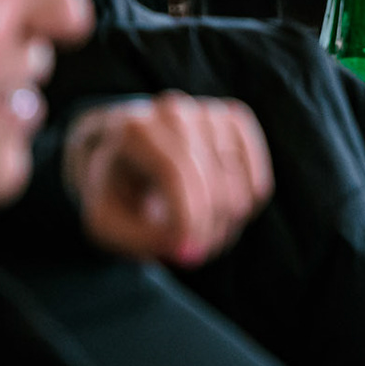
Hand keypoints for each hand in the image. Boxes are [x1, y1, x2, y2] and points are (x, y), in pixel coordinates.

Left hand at [65, 92, 272, 267]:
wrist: (120, 149)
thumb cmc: (114, 190)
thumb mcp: (106, 222)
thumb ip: (140, 239)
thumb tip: (189, 248)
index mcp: (133, 129)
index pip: (175, 171)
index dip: (189, 215)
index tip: (188, 253)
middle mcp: (174, 111)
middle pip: (212, 179)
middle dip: (207, 227)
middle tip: (191, 254)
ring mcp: (209, 112)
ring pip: (239, 184)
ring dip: (226, 224)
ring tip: (201, 236)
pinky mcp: (235, 120)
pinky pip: (258, 178)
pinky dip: (247, 208)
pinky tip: (223, 217)